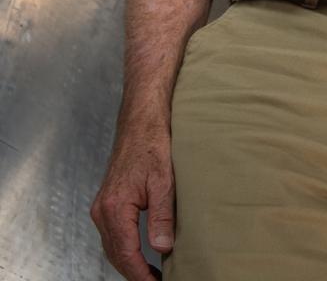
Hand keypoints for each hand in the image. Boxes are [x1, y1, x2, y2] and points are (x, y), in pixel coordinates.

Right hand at [90, 122, 173, 279]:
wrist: (140, 121)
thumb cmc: (152, 144)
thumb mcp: (163, 181)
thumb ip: (162, 217)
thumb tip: (162, 248)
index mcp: (115, 208)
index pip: (126, 254)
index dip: (141, 274)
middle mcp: (102, 211)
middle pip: (116, 255)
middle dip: (135, 273)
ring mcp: (102, 206)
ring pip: (113, 246)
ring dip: (129, 262)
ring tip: (150, 273)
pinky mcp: (106, 201)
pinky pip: (113, 234)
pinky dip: (125, 247)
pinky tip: (139, 251)